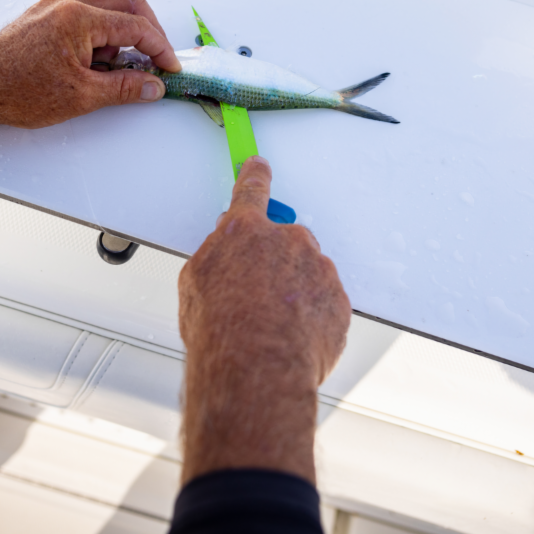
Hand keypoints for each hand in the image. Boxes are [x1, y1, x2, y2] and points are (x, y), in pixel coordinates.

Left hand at [0, 0, 181, 128]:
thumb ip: (124, 87)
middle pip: (128, 0)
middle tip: (156, 59)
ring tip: (117, 69)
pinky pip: (89, 13)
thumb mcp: (80, 96)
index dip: (160, 48)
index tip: (169, 68)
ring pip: (109, 4)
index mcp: (78, 18)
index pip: (136, 25)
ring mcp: (56, 5)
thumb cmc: (16, 90)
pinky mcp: (48, 14)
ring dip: (124, 32)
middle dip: (149, 29)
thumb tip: (153, 85)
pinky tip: (98, 62)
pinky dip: (103, 33)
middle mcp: (67, 2)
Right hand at [178, 157, 350, 485]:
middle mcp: (287, 241)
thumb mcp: (195, 284)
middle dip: (274, 261)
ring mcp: (318, 269)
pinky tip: (291, 338)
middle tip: (258, 295)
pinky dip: (312, 317)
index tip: (258, 165)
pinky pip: (325, 303)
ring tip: (272, 327)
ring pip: (307, 273)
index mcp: (245, 233)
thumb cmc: (222, 332)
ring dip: (295, 292)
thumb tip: (222, 254)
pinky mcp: (339, 300)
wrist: (257, 368)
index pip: (250, 190)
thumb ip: (214, 256)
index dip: (254, 176)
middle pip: (284, 239)